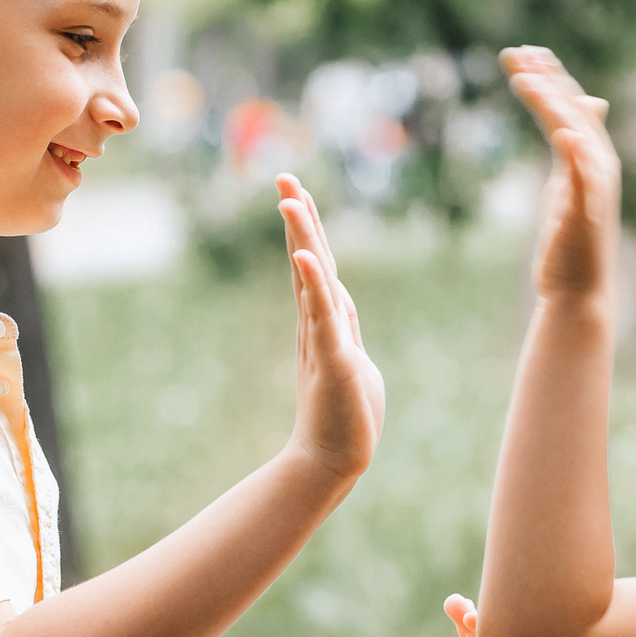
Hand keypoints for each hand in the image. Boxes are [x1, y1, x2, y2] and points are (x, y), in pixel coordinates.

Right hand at [279, 175, 385, 481]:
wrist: (332, 460)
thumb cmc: (345, 414)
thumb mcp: (352, 359)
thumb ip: (343, 328)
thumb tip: (340, 307)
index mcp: (325, 321)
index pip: (317, 263)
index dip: (307, 227)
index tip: (294, 191)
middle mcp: (318, 323)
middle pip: (309, 259)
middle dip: (299, 217)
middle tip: (284, 176)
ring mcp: (323, 340)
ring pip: (313, 280)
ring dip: (303, 238)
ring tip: (290, 201)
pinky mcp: (333, 361)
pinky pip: (323, 316)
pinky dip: (314, 285)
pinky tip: (305, 256)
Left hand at [500, 46, 618, 302]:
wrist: (579, 291)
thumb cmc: (572, 242)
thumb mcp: (569, 187)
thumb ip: (573, 152)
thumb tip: (581, 116)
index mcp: (590, 159)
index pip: (571, 107)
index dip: (550, 78)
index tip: (525, 52)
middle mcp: (598, 168)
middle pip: (573, 113)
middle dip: (546, 81)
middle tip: (516, 53)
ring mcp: (594, 190)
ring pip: (577, 137)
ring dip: (553, 107)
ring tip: (525, 81)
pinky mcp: (587, 213)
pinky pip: (584, 179)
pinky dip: (577, 154)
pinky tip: (564, 133)